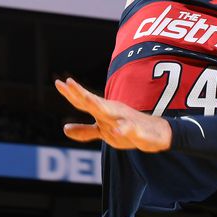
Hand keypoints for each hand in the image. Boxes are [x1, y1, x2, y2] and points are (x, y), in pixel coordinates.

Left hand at [55, 77, 172, 151]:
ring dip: (99, 106)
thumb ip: (85, 131)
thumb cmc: (128, 129)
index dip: (71, 93)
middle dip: (81, 93)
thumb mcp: (103, 132)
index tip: (59, 82)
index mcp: (104, 111)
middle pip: (94, 103)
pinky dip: (122, 129)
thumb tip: (64, 128)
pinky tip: (115, 130)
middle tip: (68, 83)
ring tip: (88, 100)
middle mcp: (113, 112)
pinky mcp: (137, 131)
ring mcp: (125, 120)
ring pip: (110, 113)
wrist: (156, 133)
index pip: (84, 102)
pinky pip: (129, 130)